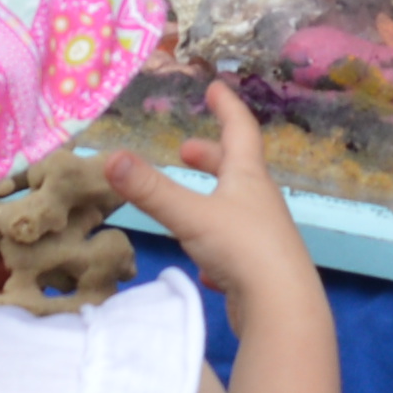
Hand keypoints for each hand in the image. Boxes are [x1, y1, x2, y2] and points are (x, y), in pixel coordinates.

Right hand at [103, 85, 311, 314]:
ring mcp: (262, 236)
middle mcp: (260, 202)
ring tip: (190, 205)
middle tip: (187, 150)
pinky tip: (206, 266)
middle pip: (237, 169)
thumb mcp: (190, 215)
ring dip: (213, 199)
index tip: (216, 87)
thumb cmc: (242, 248)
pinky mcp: (258, 270)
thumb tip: (110, 158)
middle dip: (211, 156)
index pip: (240, 130)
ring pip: (235, 209)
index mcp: (248, 179)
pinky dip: (218, 247)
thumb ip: (151, 190)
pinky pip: (235, 250)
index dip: (226, 107)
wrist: (282, 306)